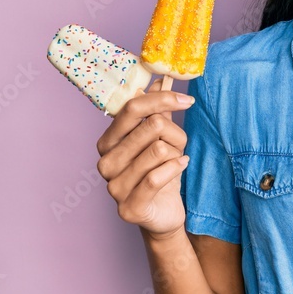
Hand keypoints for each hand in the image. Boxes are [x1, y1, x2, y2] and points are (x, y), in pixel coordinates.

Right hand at [96, 77, 193, 238]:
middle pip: (150, 125)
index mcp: (108, 141)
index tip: (187, 99)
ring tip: (176, 161)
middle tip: (178, 145)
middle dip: (174, 133)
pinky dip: (177, 167)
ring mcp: (114, 187)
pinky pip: (158, 176)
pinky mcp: (129, 207)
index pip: (132, 107)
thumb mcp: (160, 138)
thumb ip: (157, 111)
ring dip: (177, 153)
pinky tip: (181, 167)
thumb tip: (160, 80)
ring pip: (159, 149)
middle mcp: (105, 162)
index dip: (162, 99)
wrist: (163, 213)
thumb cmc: (161, 172)